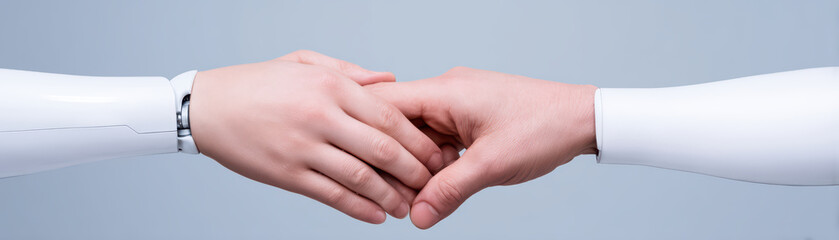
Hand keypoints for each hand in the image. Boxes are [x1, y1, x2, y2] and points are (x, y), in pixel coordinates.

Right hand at [188, 50, 442, 223]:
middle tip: (430, 183)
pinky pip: (332, 195)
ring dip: (390, 196)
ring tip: (406, 206)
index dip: (417, 139)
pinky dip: (359, 209)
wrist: (206, 107)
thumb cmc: (257, 83)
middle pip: (382, 149)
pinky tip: (376, 215)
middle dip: (413, 170)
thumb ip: (350, 72)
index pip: (389, 116)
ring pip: (361, 177)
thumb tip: (390, 80)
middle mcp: (321, 116)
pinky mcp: (287, 174)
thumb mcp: (305, 63)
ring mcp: (304, 147)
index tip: (434, 153)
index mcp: (331, 86)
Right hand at [366, 67, 597, 227]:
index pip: (386, 105)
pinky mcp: (469, 117)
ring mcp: (458, 104)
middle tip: (395, 196)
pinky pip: (437, 139)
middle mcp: (447, 92)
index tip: (364, 169)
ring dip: (416, 164)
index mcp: (446, 91)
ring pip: (417, 135)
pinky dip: (434, 162)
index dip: (370, 138)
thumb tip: (417, 215)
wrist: (583, 119)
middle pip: (398, 124)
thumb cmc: (543, 127)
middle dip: (394, 160)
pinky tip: (437, 184)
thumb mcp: (492, 165)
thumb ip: (449, 190)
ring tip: (418, 195)